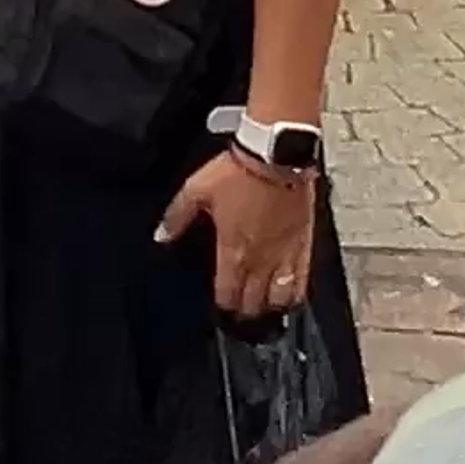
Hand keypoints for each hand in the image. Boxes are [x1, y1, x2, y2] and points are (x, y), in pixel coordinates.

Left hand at [157, 144, 320, 320]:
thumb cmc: (237, 171)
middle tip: (240, 308)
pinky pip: (302, 279)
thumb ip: (177, 217)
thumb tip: (160, 236)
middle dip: (245, 309)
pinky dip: (295, 292)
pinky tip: (291, 295)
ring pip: (280, 298)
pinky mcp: (304, 244)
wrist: (275, 154)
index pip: (227, 294)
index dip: (224, 303)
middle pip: (254, 302)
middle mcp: (259, 259)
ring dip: (270, 305)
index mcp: (232, 250)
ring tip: (264, 304)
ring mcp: (284, 254)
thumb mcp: (196, 190)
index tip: (222, 302)